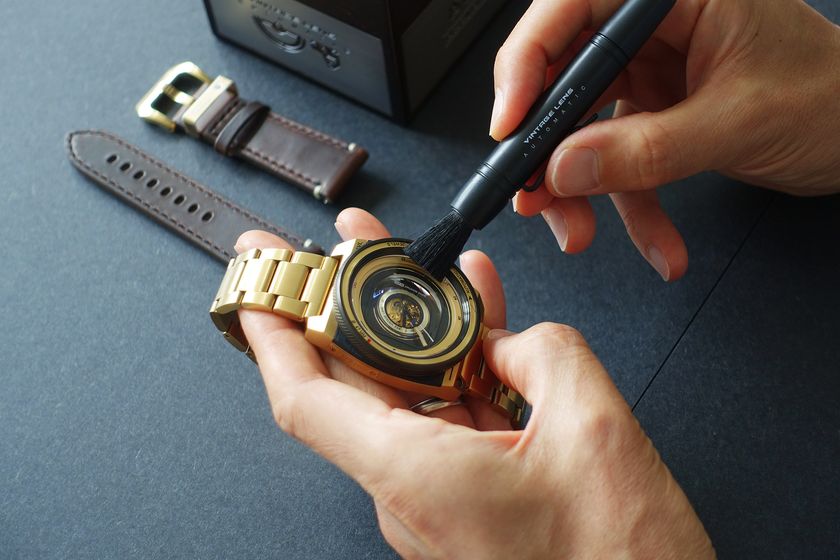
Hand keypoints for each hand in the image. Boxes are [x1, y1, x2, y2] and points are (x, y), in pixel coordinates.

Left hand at [236, 209, 713, 558]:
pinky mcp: (467, 501)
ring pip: (406, 394)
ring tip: (413, 267)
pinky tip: (474, 322)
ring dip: (411, 330)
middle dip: (344, 303)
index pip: (306, 396)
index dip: (274, 333)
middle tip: (341, 251)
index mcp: (415, 475)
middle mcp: (409, 493)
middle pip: (352, 382)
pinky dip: (457, 367)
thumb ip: (543, 354)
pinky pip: (447, 419)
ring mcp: (436, 499)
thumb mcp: (591, 427)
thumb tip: (512, 341)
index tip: (260, 286)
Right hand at [492, 0, 839, 280]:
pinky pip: (617, 163)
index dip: (526, 66)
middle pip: (564, 79)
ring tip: (579, 231)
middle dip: (546, 147)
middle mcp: (652, 27)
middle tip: (533, 192)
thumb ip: (647, 148)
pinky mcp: (653, 113)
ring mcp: (650, 71)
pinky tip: (657, 245)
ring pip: (581, 130)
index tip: (511, 125)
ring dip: (579, 191)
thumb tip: (567, 168)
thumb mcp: (736, 121)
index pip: (570, 13)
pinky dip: (629, 209)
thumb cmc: (831, 95)